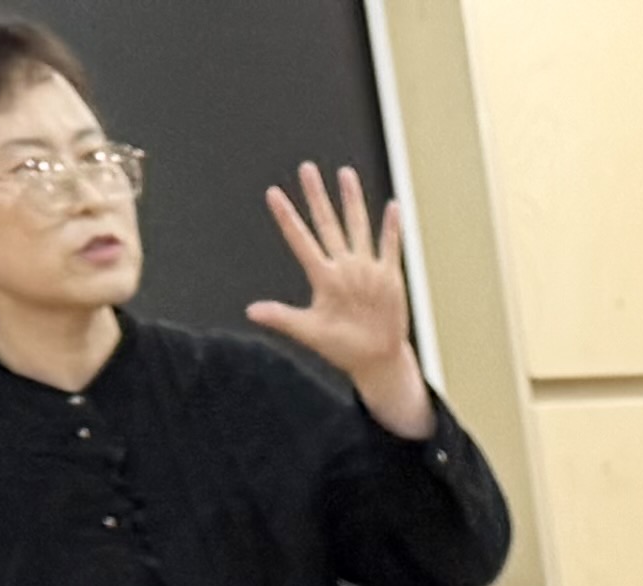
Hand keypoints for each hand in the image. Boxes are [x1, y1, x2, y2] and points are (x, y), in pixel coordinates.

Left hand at [251, 164, 433, 435]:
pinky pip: (390, 247)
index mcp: (322, 278)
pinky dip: (392, 229)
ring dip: (352, 201)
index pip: (300, 240)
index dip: (287, 217)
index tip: (272, 193)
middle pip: (328, 224)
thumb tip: (250, 311)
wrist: (376, 360)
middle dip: (317, 197)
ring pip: (357, 226)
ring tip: (345, 173)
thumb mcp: (310, 333)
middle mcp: (343, 267)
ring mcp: (366, 269)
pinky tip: (393, 207)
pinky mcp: (388, 277)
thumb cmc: (342, 348)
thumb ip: (283, 318)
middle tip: (306, 168)